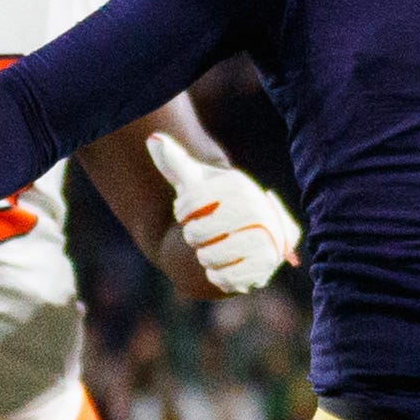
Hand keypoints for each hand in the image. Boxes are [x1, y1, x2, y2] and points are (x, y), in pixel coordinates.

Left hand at [146, 132, 299, 292]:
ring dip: (204, 255)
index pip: (199, 197)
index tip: (181, 211)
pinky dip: (217, 275)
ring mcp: (265, 241)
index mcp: (240, 187)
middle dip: (194, 233)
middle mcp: (258, 211)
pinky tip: (214, 269)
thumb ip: (177, 163)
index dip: (184, 207)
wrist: (243, 231)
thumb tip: (154, 141)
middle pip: (208, 228)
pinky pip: (230, 277)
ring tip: (204, 252)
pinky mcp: (265, 268)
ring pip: (217, 254)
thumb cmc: (213, 204)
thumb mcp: (196, 182)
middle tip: (192, 234)